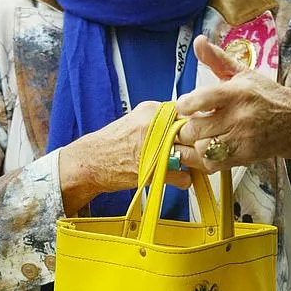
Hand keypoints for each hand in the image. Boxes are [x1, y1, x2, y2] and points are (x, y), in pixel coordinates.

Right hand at [59, 101, 190, 214]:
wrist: (90, 161)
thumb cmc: (113, 142)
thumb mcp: (137, 119)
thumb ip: (162, 119)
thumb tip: (188, 122)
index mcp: (152, 110)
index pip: (188, 112)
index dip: (196, 124)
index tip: (198, 131)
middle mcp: (155, 126)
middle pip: (194, 132)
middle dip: (200, 141)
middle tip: (200, 148)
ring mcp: (155, 149)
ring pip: (192, 154)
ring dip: (196, 161)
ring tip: (191, 163)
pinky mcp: (155, 171)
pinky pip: (184, 176)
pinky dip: (185, 180)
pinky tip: (178, 177)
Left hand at [174, 35, 290, 171]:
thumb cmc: (264, 95)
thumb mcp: (242, 73)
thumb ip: (217, 59)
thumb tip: (198, 41)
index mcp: (237, 92)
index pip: (203, 99)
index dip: (185, 105)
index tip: (182, 106)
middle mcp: (239, 117)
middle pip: (196, 129)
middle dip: (186, 127)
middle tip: (187, 123)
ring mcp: (242, 140)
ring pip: (202, 149)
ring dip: (193, 144)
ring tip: (196, 137)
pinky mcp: (243, 157)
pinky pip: (212, 164)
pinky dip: (203, 159)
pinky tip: (205, 149)